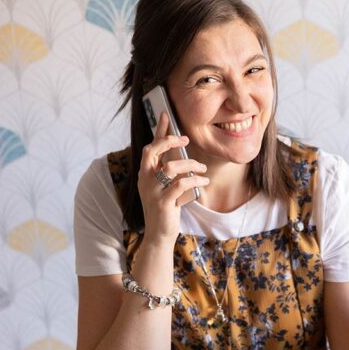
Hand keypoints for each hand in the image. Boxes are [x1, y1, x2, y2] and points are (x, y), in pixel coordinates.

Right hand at [137, 111, 209, 244]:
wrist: (159, 235)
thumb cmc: (165, 208)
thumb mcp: (166, 187)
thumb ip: (170, 172)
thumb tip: (182, 155)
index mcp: (145, 174)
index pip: (151, 147)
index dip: (158, 130)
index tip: (165, 114)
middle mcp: (145, 180)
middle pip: (152, 151)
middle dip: (169, 141)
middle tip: (185, 139)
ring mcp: (152, 191)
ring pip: (170, 167)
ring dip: (190, 165)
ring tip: (202, 169)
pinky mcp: (163, 202)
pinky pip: (181, 184)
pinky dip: (195, 180)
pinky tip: (204, 180)